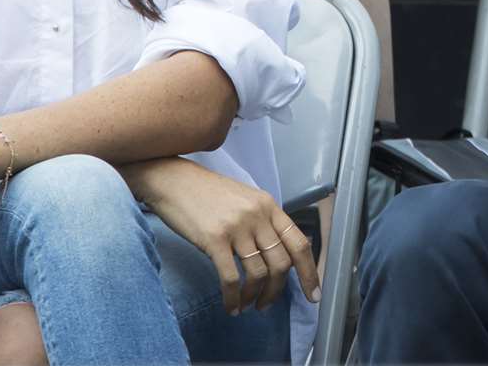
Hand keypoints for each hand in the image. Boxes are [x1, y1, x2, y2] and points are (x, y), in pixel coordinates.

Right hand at [127, 157, 318, 313]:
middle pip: (281, 263)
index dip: (309, 272)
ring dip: (254, 296)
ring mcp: (237, 227)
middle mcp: (257, 215)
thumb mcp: (244, 200)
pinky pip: (231, 278)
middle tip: (266, 304)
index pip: (299, 243)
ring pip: (258, 274)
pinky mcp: (214, 239)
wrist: (173, 180)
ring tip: (246, 305)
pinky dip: (233, 298)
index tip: (313, 294)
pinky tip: (230, 306)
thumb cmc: (207, 193)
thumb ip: (262, 222)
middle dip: (277, 291)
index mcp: (269, 205)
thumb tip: (277, 257)